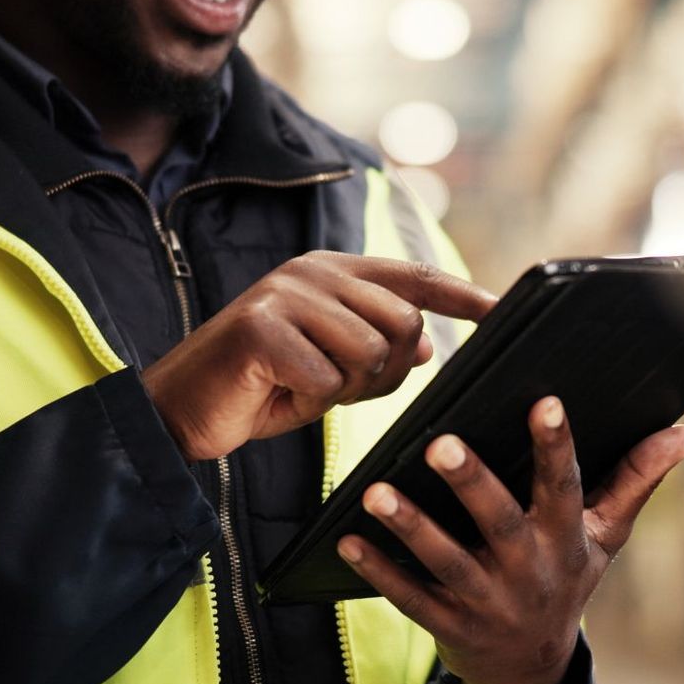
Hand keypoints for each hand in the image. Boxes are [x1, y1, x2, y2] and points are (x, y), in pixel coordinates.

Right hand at [142, 251, 496, 461]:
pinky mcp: (262, 328)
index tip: (503, 309)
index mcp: (330, 273)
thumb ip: (376, 351)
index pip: (412, 276)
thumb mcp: (329, 370)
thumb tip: (427, 347)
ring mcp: (285, 295)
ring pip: (369, 353)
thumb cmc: (259, 391)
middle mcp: (310, 272)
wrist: (181, 411)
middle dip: (384, 373)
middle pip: (402, 324)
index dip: (460, 294)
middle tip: (337, 389)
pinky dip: (309, 403)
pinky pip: (327, 381)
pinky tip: (277, 395)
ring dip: (344, 390)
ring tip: (302, 390)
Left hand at [337, 397, 683, 683]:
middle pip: (500, 523)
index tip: (545, 401)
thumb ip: (637, 480)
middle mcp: (529, 572)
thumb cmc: (566, 578)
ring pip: (446, 563)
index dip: (556, 447)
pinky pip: (410, 598)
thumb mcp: (606, 537)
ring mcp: (488, 603)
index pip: (564, 487)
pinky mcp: (450, 627)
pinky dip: (379, 572)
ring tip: (376, 492)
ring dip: (411, 527)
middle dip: (470, 484)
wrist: (532, 669)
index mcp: (567, 540)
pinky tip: (348, 540)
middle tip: (440, 442)